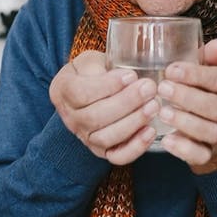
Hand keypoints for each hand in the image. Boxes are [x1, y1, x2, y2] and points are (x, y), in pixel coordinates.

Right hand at [49, 50, 158, 164]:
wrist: (90, 90)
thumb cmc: (93, 72)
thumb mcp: (90, 60)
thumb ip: (99, 65)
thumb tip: (123, 74)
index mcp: (63, 91)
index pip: (81, 93)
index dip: (107, 86)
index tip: (131, 75)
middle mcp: (71, 118)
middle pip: (95, 117)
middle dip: (127, 102)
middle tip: (149, 88)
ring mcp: (86, 138)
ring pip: (106, 138)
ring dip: (133, 122)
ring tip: (153, 106)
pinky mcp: (103, 151)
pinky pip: (117, 157)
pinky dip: (135, 147)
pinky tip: (150, 130)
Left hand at [157, 38, 216, 173]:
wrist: (213, 127)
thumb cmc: (203, 90)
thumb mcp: (206, 70)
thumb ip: (208, 57)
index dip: (197, 75)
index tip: (171, 69)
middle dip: (188, 98)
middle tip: (162, 89)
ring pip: (211, 131)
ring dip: (186, 122)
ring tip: (163, 112)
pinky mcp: (209, 153)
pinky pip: (202, 155)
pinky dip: (185, 148)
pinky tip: (168, 140)